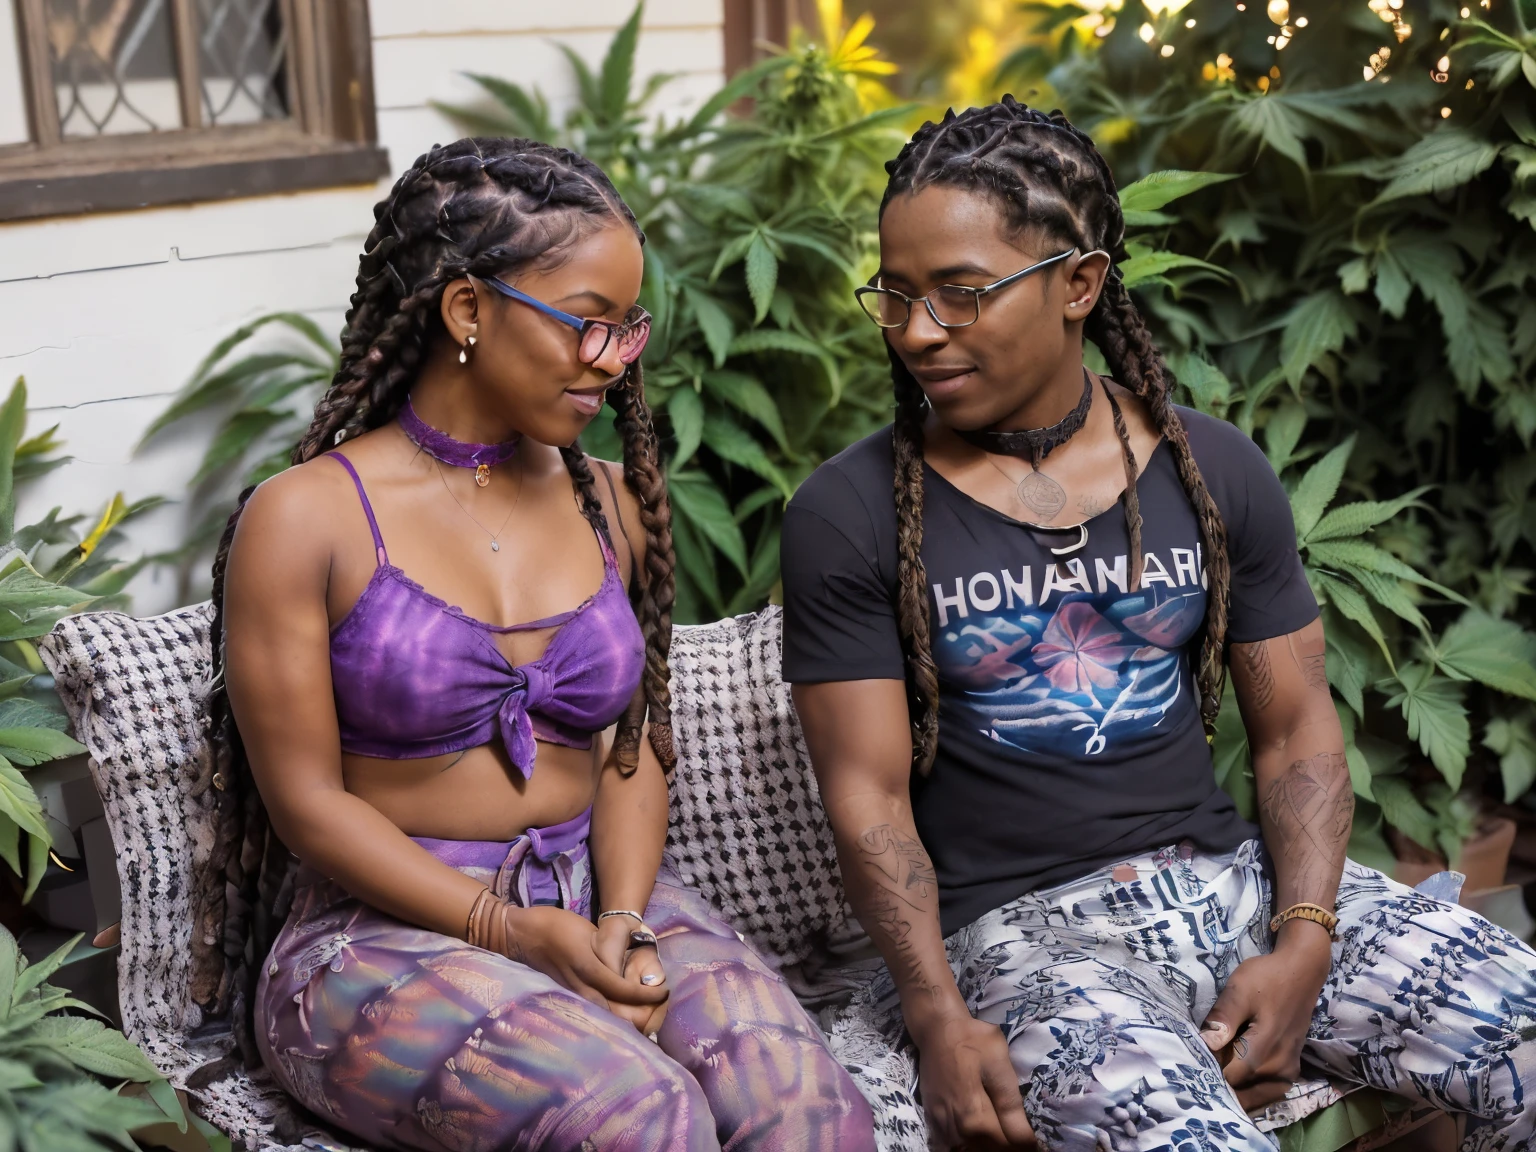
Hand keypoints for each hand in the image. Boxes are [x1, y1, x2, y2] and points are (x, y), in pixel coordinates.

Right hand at [503, 905, 668, 1022]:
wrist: (523, 934)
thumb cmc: (558, 926)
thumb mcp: (589, 933)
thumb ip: (609, 953)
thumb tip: (632, 970)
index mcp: (590, 968)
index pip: (625, 990)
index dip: (647, 995)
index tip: (664, 991)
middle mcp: (582, 988)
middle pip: (617, 1015)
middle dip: (642, 1016)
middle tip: (659, 1009)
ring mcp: (573, 996)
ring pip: (606, 1019)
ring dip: (628, 1020)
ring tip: (647, 1014)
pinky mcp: (568, 998)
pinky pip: (594, 1013)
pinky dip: (612, 1016)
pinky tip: (623, 1013)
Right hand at [911, 1012, 1036, 1150]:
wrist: (936, 1028)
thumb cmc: (972, 1039)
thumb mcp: (998, 1063)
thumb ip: (1010, 1103)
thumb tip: (1026, 1138)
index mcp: (975, 1117)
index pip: (1009, 1146)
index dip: (1028, 1145)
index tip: (1041, 1143)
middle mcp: (957, 1129)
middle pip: (990, 1151)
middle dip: (1010, 1147)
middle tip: (1025, 1139)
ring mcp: (942, 1126)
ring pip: (971, 1151)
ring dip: (990, 1146)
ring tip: (1006, 1135)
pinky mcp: (933, 1119)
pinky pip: (953, 1145)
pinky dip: (970, 1144)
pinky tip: (981, 1137)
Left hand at [1199, 925, 1331, 1110]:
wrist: (1300, 973)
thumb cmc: (1267, 979)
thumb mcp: (1239, 990)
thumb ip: (1223, 1018)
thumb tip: (1206, 1044)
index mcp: (1265, 1049)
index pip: (1229, 1077)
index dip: (1208, 1073)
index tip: (1188, 1066)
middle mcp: (1279, 1068)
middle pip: (1240, 1089)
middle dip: (1218, 1084)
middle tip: (1195, 1072)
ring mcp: (1287, 1073)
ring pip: (1253, 1096)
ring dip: (1233, 1092)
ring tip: (1211, 1077)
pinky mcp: (1290, 1071)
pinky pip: (1266, 1093)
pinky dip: (1249, 1092)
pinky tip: (1231, 1082)